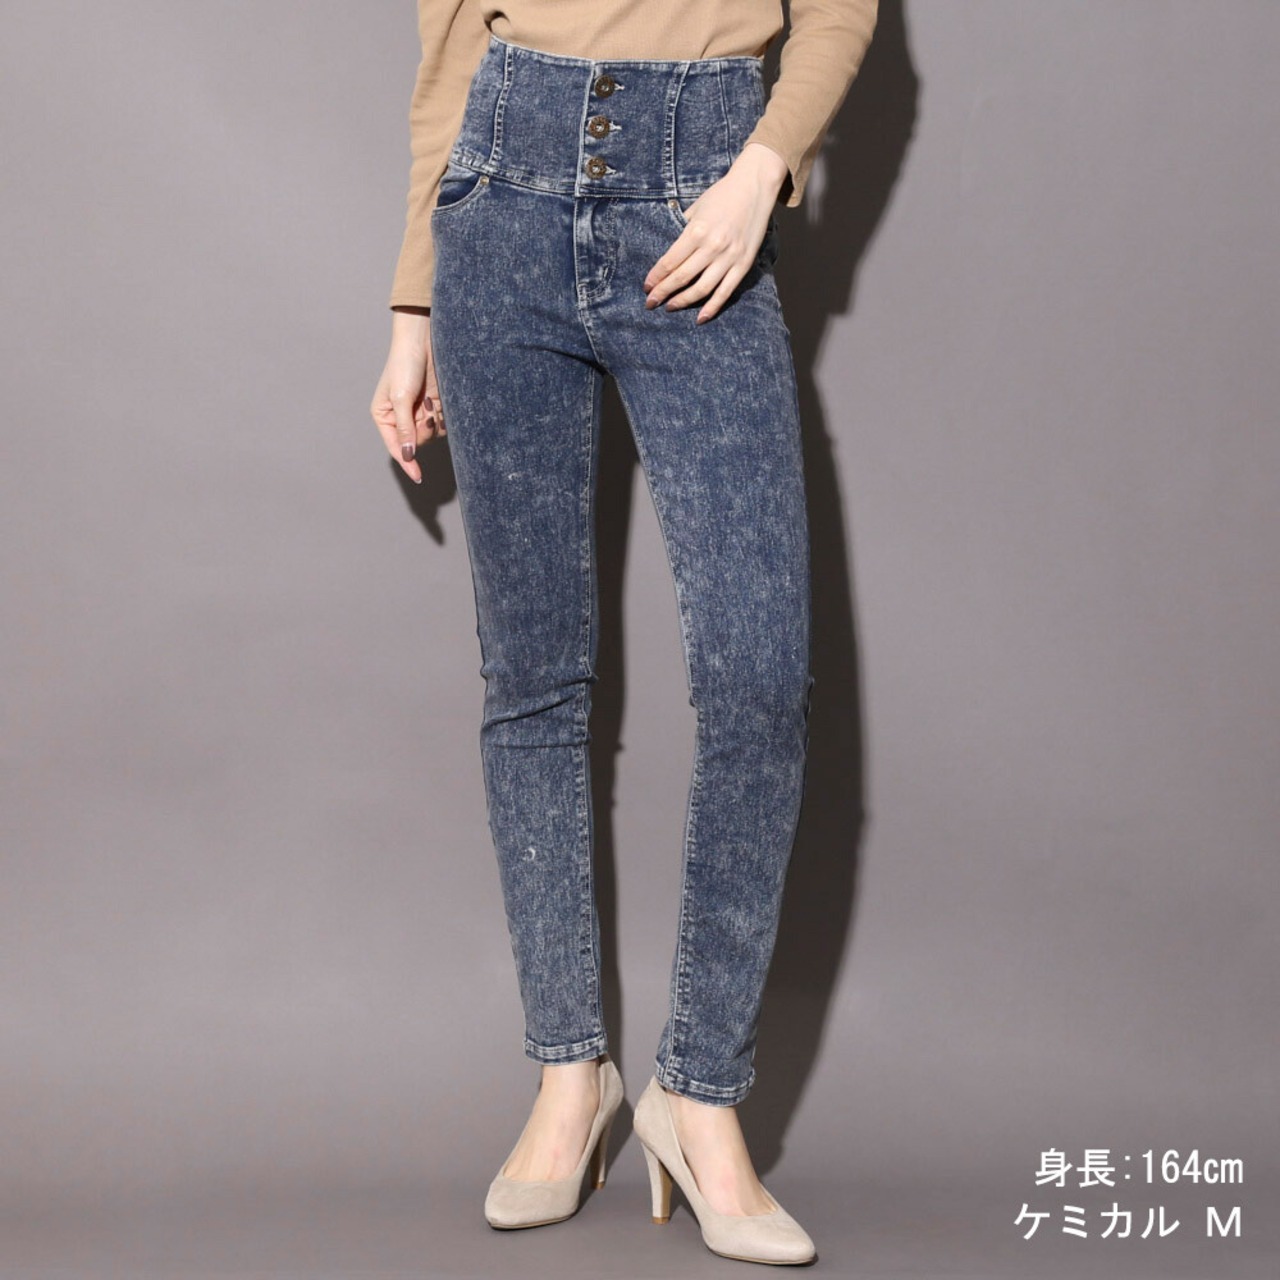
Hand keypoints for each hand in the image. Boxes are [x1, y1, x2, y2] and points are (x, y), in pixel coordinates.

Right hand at [371, 306, 444, 484]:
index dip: (407, 463)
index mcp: (384, 417)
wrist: (423, 340)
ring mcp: (418, 413)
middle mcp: (400, 418)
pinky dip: (443, 416)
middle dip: (424, 431)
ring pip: (431, 435)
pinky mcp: (434, 407)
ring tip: (431, 400)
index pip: (396, 447)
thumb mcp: (402, 398)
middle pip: (416, 443)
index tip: (417, 476)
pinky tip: (438, 400)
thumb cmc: (404, 365)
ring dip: (435, 422)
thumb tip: (408, 456)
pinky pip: (442, 424)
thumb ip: (406, 428)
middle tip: (427, 412)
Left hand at [643, 142, 788, 323]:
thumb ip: (683, 231)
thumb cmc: (722, 195)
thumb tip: (670, 255)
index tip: (646, 287)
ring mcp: (729, 257)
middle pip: (682, 277)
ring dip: (683, 302)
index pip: (670, 261)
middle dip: (663, 292)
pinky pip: (725, 292)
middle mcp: (712, 246)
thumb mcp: (696, 208)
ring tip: (670, 308)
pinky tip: (700, 318)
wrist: (754, 186)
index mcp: (697, 230)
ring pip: (701, 289)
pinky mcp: (743, 264)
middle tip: (650, 303)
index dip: (656, 277)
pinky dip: (712, 307)